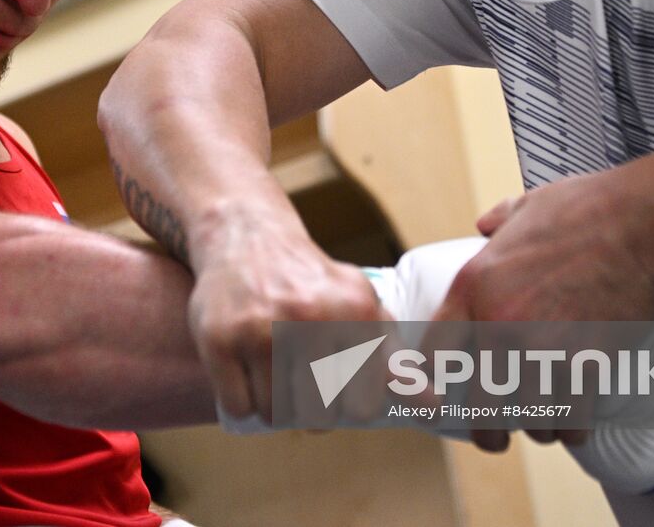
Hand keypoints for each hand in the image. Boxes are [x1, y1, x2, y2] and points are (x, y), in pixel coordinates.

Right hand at [187, 221, 384, 422]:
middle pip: (317, 417)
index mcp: (355, 310)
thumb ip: (395, 359)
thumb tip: (434, 406)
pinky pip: (238, 407)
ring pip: (275, 414)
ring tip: (273, 371)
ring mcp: (260, 328)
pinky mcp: (219, 338)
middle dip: (310, 411)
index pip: (362, 406)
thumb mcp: (361, 307)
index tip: (338, 386)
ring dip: (274, 405)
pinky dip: (242, 401)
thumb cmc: (312, 283)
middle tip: (302, 382)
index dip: (349, 405)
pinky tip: (246, 371)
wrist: (247, 238)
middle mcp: (310, 317)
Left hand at [434, 167, 653, 449]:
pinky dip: (573, 429)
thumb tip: (484, 224)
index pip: (433, 355)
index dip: (435, 384)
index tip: (446, 399)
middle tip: (496, 438)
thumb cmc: (582, 210)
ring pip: (528, 419)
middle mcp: (497, 324)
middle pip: (479, 404)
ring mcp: (541, 349)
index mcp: (472, 288)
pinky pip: (570, 420)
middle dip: (488, 429)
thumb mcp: (522, 207)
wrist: (637, 226)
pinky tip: (575, 426)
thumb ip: (496, 222)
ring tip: (543, 427)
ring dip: (536, 428)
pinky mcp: (584, 365)